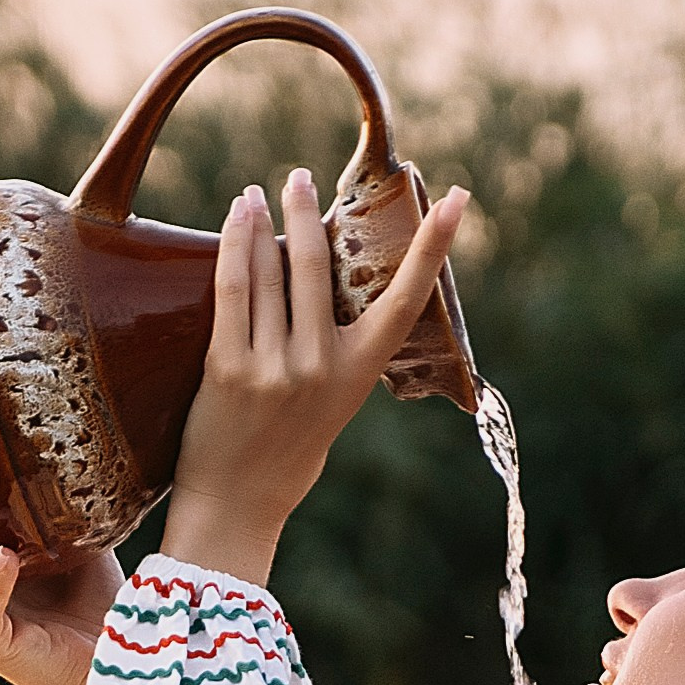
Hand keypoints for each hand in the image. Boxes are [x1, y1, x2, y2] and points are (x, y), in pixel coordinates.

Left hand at [163, 168, 469, 587]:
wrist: (238, 508)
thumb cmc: (285, 453)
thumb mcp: (330, 403)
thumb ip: (332, 348)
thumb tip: (314, 275)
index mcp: (359, 375)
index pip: (405, 300)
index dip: (434, 247)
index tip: (455, 198)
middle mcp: (321, 367)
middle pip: (318, 265)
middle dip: (307, 211)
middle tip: (300, 176)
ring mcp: (275, 368)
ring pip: (272, 269)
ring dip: (266, 219)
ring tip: (258, 194)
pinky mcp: (229, 369)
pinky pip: (234, 287)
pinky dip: (236, 243)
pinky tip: (239, 216)